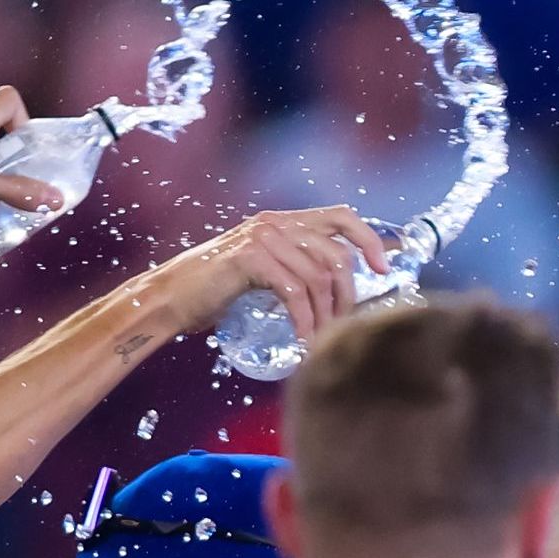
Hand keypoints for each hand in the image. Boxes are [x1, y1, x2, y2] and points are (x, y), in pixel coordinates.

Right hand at [143, 209, 397, 340]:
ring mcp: (262, 237)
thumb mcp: (269, 271)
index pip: (342, 216)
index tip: (384, 269)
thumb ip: (301, 268)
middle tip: (343, 327)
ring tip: (320, 340)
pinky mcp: (249, 258)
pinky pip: (294, 291)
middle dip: (348, 298)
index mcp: (285, 221)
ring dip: (326, 316)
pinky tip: (303, 339)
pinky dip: (305, 320)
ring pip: (319, 278)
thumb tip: (347, 287)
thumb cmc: (221, 290)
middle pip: (338, 256)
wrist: (174, 296)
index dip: (369, 240)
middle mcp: (276, 222)